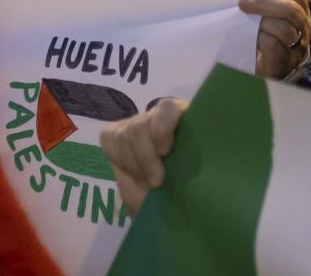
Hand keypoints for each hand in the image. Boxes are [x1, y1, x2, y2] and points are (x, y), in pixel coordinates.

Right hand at [99, 98, 187, 215]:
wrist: (169, 202)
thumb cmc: (189, 191)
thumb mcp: (198, 182)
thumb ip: (198, 167)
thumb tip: (202, 162)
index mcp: (185, 120)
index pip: (167, 108)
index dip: (162, 128)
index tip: (166, 152)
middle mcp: (159, 116)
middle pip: (139, 125)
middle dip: (145, 157)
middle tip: (156, 181)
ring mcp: (136, 123)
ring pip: (122, 134)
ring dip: (132, 164)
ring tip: (146, 182)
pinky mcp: (116, 134)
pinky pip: (108, 138)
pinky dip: (119, 159)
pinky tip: (133, 173)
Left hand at [239, 0, 310, 79]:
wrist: (247, 68)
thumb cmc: (259, 35)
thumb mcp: (268, 9)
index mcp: (303, 14)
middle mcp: (304, 32)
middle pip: (293, 10)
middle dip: (266, 2)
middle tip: (243, 2)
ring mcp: (295, 50)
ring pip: (285, 28)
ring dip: (261, 18)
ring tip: (243, 17)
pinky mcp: (283, 65)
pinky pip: (274, 45)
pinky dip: (260, 37)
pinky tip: (249, 36)